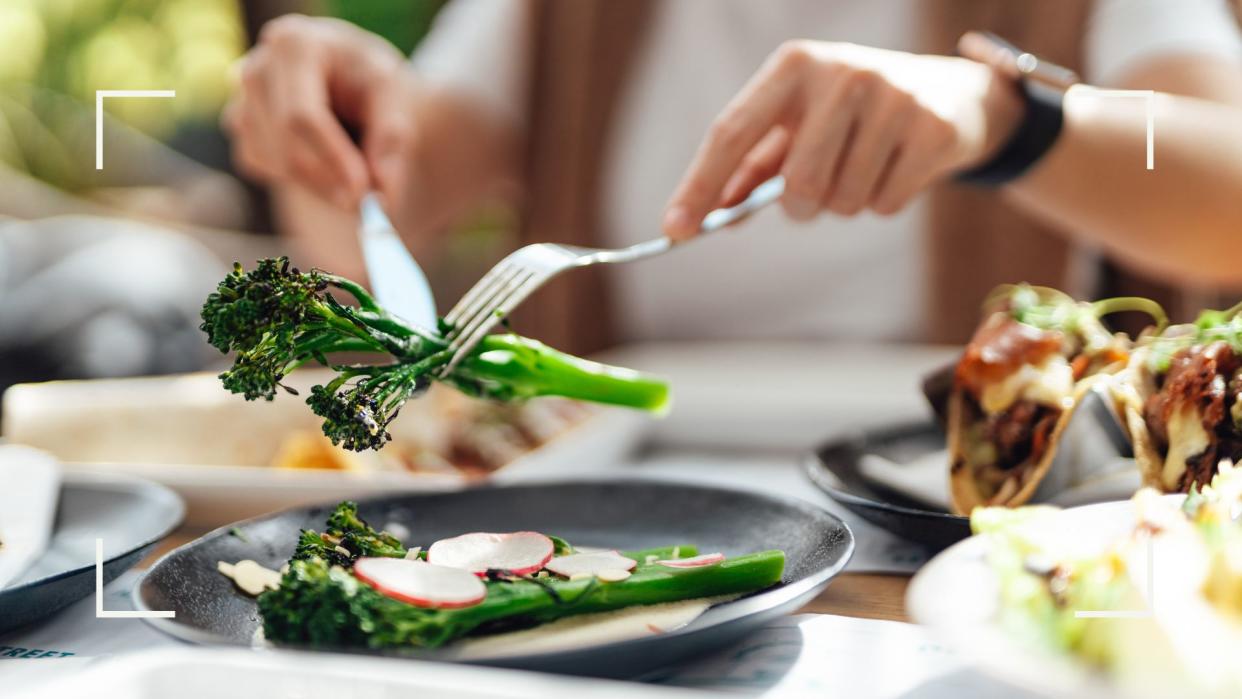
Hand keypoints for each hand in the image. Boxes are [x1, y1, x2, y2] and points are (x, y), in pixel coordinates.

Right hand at [222, 15, 416, 210]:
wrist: (349, 78)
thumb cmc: (371, 81)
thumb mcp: (394, 96)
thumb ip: (391, 139)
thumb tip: (381, 192)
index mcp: (295, 45)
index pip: (302, 115)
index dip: (332, 158)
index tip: (363, 192)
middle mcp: (257, 68)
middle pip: (285, 145)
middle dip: (329, 182)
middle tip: (369, 204)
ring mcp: (241, 98)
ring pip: (274, 163)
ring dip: (321, 184)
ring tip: (361, 173)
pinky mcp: (240, 128)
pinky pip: (264, 169)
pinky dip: (302, 178)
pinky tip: (328, 159)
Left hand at [663, 41, 1023, 237]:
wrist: (947, 93)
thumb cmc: (849, 115)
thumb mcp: (796, 124)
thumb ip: (751, 167)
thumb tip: (711, 214)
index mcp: (793, 67)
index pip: (731, 133)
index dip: (699, 186)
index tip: (675, 231)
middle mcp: (841, 73)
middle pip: (797, 184)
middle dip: (800, 208)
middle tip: (813, 196)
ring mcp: (892, 97)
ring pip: (842, 201)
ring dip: (844, 204)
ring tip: (862, 169)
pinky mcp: (931, 129)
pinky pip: (884, 205)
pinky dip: (883, 203)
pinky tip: (895, 168)